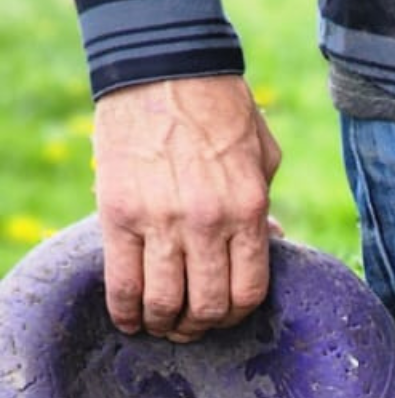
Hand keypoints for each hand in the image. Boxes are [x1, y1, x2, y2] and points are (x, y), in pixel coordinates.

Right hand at [92, 75, 281, 341]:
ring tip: (162, 326)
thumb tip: (274, 241)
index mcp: (248, 209)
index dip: (238, 314)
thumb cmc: (221, 110)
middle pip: (208, 305)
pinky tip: (129, 320)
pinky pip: (122, 280)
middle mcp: (207, 222)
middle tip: (192, 328)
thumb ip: (264, 204)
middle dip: (201, 327)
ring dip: (164, 324)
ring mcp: (161, 220)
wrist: (163, 69)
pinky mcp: (118, 213)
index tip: (227, 317)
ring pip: (164, 301)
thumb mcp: (262, 156)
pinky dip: (125, 311)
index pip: (249, 290)